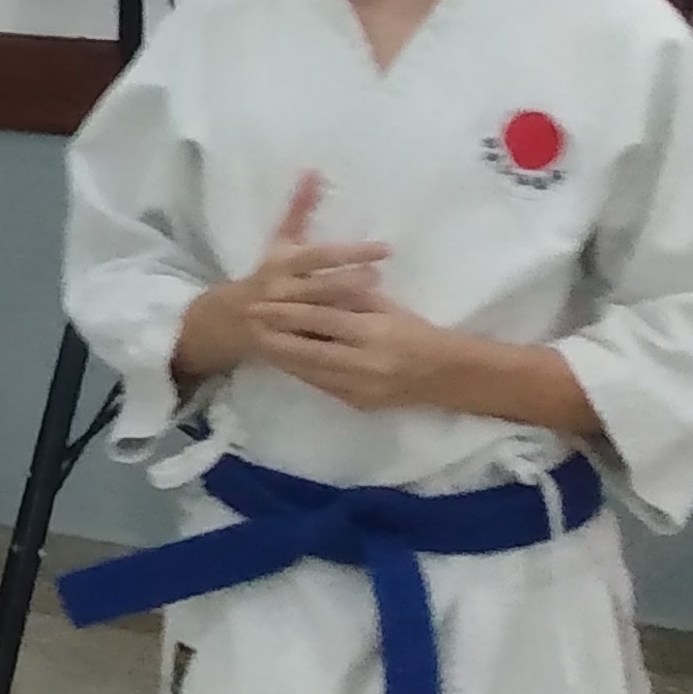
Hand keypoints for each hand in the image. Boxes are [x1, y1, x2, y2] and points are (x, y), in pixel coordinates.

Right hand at [173, 176, 393, 384]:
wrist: (228, 319)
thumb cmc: (265, 275)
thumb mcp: (280, 243)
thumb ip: (300, 209)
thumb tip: (315, 170)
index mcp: (283, 264)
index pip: (320, 256)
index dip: (351, 252)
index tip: (385, 249)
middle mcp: (280, 291)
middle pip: (319, 288)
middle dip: (348, 283)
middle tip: (379, 277)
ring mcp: (280, 322)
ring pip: (317, 319)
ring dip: (346, 313)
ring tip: (378, 307)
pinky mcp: (282, 348)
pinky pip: (312, 347)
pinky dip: (334, 344)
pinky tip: (361, 342)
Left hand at [256, 291, 465, 413]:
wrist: (446, 375)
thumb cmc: (415, 332)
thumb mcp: (386, 307)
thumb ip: (349, 300)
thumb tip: (310, 289)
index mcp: (373, 333)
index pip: (320, 321)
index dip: (286, 313)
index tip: (259, 304)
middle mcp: (364, 364)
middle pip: (306, 351)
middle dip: (273, 338)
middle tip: (246, 324)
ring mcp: (360, 389)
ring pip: (309, 372)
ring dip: (281, 357)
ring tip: (256, 341)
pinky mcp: (357, 404)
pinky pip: (320, 386)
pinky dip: (300, 372)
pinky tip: (283, 360)